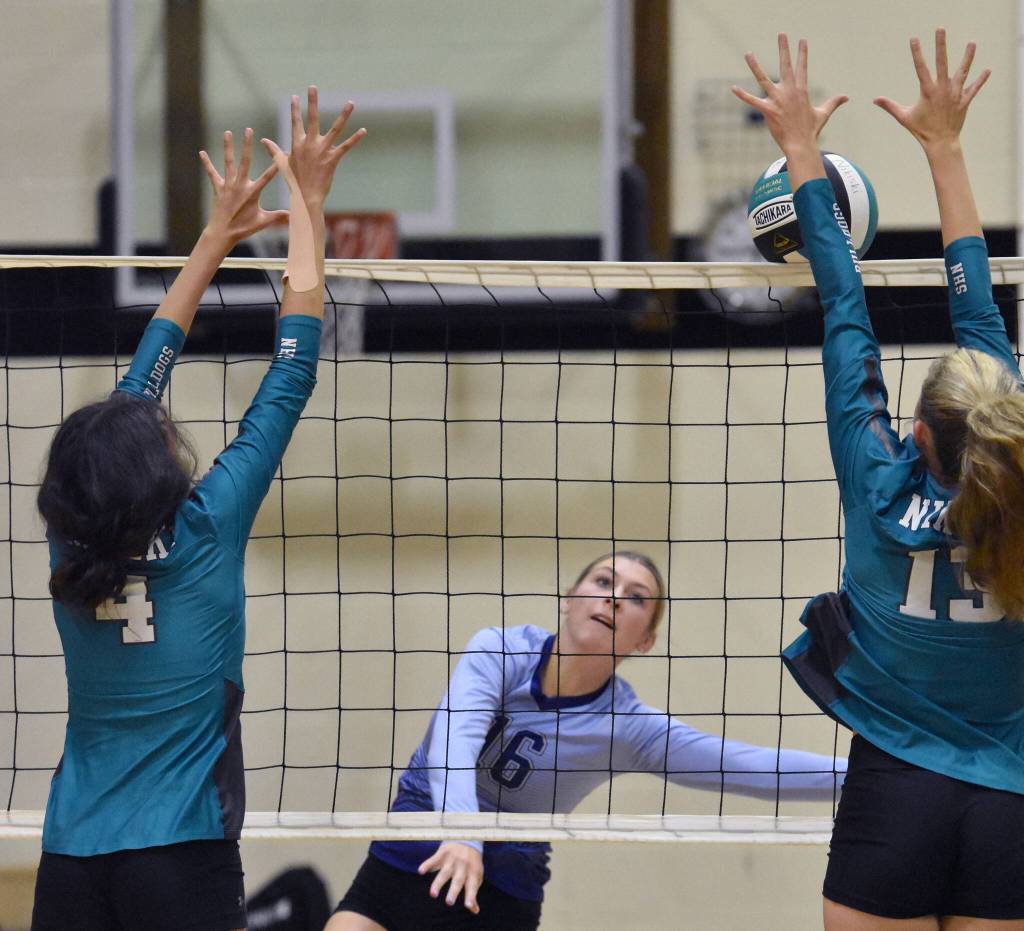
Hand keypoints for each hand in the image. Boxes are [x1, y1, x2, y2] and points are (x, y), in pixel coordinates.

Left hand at [199, 128, 285, 246]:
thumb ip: (278, 217)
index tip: (281, 153)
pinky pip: (212, 173)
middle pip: (244, 161)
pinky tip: (202, 153)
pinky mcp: (218, 188)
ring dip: (228, 147)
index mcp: (253, 192)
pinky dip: (207, 163)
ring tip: (227, 132)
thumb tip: (294, 217)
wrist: (222, 233)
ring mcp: (228, 185)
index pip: (267, 176)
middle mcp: (240, 185)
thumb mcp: (263, 222)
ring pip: (228, 162)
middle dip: (246, 145)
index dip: (276, 165)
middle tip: (248, 130)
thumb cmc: (243, 228)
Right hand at [262, 86, 365, 208]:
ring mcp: (322, 151)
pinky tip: (363, 131)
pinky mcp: (333, 159)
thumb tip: (263, 141)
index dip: (295, 109)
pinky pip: (346, 146)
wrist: (306, 197)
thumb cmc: (294, 182)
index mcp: (296, 144)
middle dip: (312, 102)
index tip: (295, 96)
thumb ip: (274, 150)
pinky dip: (355, 139)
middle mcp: (309, 144)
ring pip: (334, 129)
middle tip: (312, 86)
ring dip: (343, 116)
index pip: (295, 122)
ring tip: (351, 103)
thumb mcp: (282, 164)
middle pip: (312, 119)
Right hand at [418, 841, 482, 914]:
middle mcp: (463, 866)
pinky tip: (421, 871)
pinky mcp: (443, 853)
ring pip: (444, 873)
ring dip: (438, 883)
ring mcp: (453, 859)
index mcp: (473, 873)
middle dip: (453, 891)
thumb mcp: (476, 876)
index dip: (471, 896)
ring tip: (433, 894)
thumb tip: (475, 911)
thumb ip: (473, 893)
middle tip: (449, 903)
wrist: (467, 838)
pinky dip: (427, 864)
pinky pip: (434, 859)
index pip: (472, 886)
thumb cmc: (471, 864)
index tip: (469, 906)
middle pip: (458, 880)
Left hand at [731, 34, 847, 156]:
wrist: (801, 145)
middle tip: (781, 34)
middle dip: (784, 49)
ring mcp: (778, 100)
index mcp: (802, 90)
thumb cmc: (811, 131)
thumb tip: (846, 97)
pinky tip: (733, 88)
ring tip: (748, 53)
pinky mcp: (768, 110)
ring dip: (755, 66)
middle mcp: (790, 92)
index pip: (802, 67)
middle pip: (785, 65)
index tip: (802, 40)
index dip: (802, 53)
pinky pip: (752, 101)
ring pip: (763, 79)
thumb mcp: (823, 113)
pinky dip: (742, 95)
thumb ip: (833, 102)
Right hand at [873, 29, 989, 152]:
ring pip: (963, 72)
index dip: (917, 53)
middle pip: (942, 63)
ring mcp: (955, 94)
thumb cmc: (921, 130)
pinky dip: (980, 80)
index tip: (914, 39)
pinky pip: (974, 88)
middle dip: (941, 46)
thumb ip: (890, 106)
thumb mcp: (904, 117)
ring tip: (971, 43)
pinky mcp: (965, 101)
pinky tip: (987, 70)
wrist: (940, 142)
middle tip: (940, 30)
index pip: (921, 68)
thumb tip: (875, 100)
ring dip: (968, 57)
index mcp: (928, 91)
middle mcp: (942, 90)